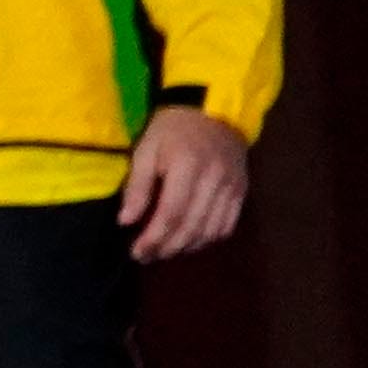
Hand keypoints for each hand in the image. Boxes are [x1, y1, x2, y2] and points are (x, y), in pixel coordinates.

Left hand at [119, 106, 247, 263]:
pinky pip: (227, 225)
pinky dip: (208, 239)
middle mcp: (215, 180)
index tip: (136, 251)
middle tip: (146, 257)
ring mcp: (232, 187)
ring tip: (164, 252)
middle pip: (192, 227)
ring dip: (187, 247)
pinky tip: (190, 242)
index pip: (172, 214)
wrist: (213, 111)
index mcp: (188, 167)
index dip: (154, 238)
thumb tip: (126, 221)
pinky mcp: (242, 191)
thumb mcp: (146, 149)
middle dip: (167, 247)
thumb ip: (138, 186)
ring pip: (211, 230)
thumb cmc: (171, 130)